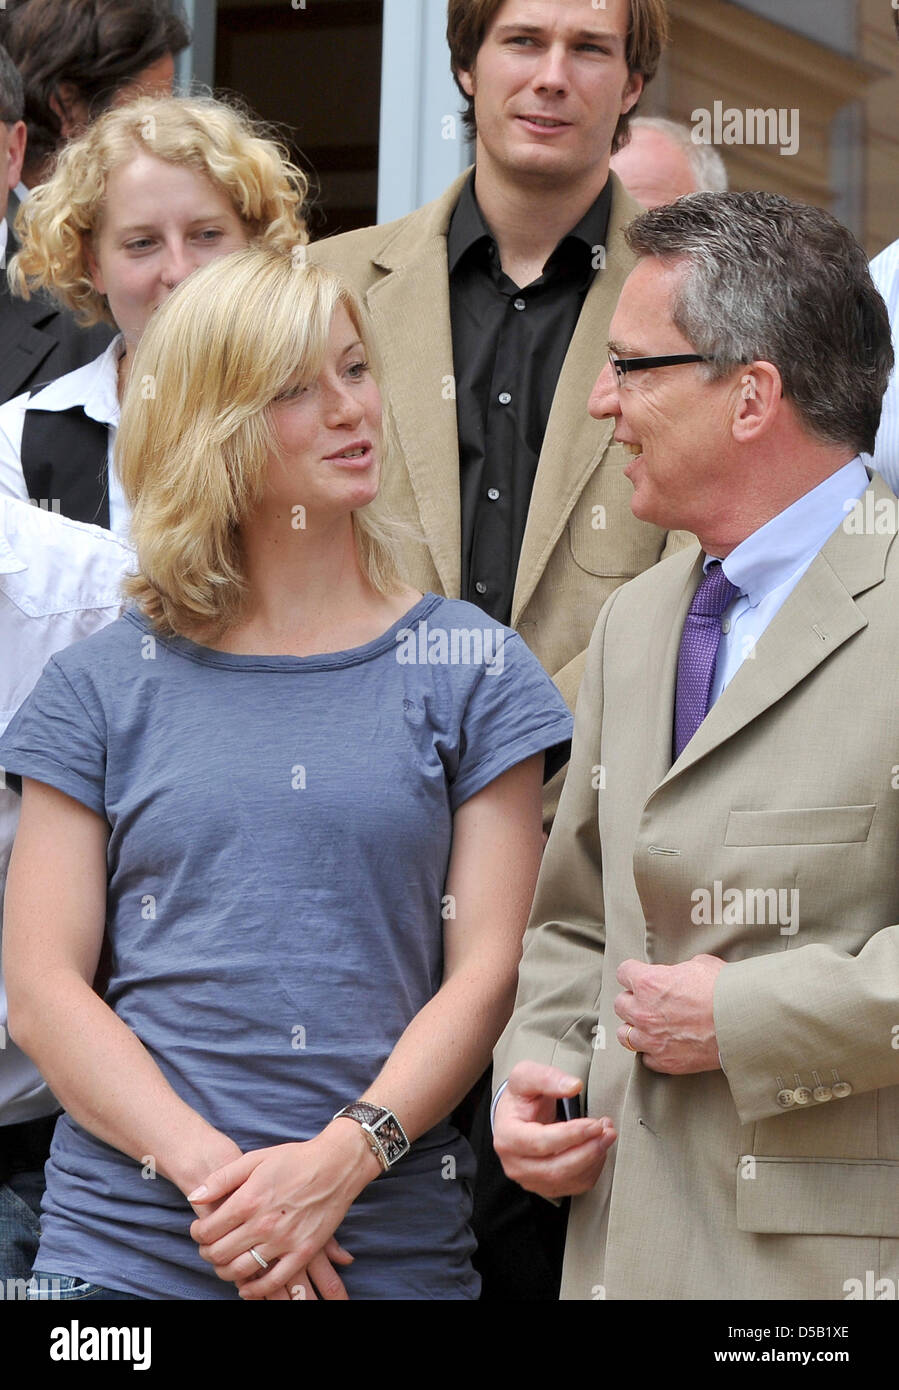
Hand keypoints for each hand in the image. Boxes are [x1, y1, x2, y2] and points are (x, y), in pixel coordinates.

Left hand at [187, 1123, 379, 1299]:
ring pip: (241, 1271)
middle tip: (209, 1247)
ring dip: (225, 1272)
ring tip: (224, 1263)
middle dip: (207, 1253)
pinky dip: (255, 1290)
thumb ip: (221, 1179)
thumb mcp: (255, 1159)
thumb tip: (194, 1196)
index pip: (208, 1230)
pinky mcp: (303, 1252)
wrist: (335, 1165)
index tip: (200, 1230)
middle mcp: (263, 1224)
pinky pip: (273, 1281)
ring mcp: (284, 1241)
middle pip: (220, 1253)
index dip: (197, 1233)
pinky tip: (246, 1286)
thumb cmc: (294, 1159)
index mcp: (249, 1200)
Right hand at [493, 1061, 615, 1199]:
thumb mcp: (527, 1076)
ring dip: (594, 1159)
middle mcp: (514, 1164)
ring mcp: (529, 1179)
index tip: (595, 1124)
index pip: (541, 1143)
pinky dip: (592, 1169)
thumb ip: (548, 1077)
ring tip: (606, 1135)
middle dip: (589, 1151)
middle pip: (556, 1168)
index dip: (572, 1135)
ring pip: (568, 1180)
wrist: (516, 1116)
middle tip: (608, 1131)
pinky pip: (575, 1186)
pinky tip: (596, 1148)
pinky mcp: (545, 1187)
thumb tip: (574, 1086)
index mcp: (507, 1136)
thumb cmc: (521, 1097)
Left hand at [615, 955, 725, 1073]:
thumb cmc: (725, 990)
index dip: (634, 973)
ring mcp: (652, 1040)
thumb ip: (678, 971)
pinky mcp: (665, 1062)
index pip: (623, 973)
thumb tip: (677, 976)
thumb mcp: (700, 965)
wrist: (743, 1023)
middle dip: (633, 1001)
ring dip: (636, 1028)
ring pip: (624, 1034)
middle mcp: (644, 1012)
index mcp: (649, 983)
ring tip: (651, 1026)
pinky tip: (665, 1045)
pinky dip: (653, 1052)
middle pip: (620, 1004)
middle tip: (649, 1002)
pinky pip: (646, 1058)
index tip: (641, 976)